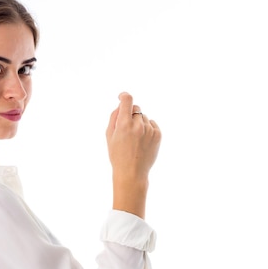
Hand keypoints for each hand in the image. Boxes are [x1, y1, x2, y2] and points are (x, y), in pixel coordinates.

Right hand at [106, 92, 160, 217]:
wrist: (132, 172)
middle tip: (126, 129)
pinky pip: (152, 124)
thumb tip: (121, 105)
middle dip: (130, 114)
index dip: (124, 96)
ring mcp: (150, 129)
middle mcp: (138, 125)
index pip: (127, 100)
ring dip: (139, 123)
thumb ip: (114, 117)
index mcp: (124, 124)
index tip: (122, 97)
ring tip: (134, 139)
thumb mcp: (109, 136)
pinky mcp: (158, 134)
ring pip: (144, 117)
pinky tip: (142, 140)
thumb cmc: (117, 154)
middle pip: (136, 109)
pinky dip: (147, 128)